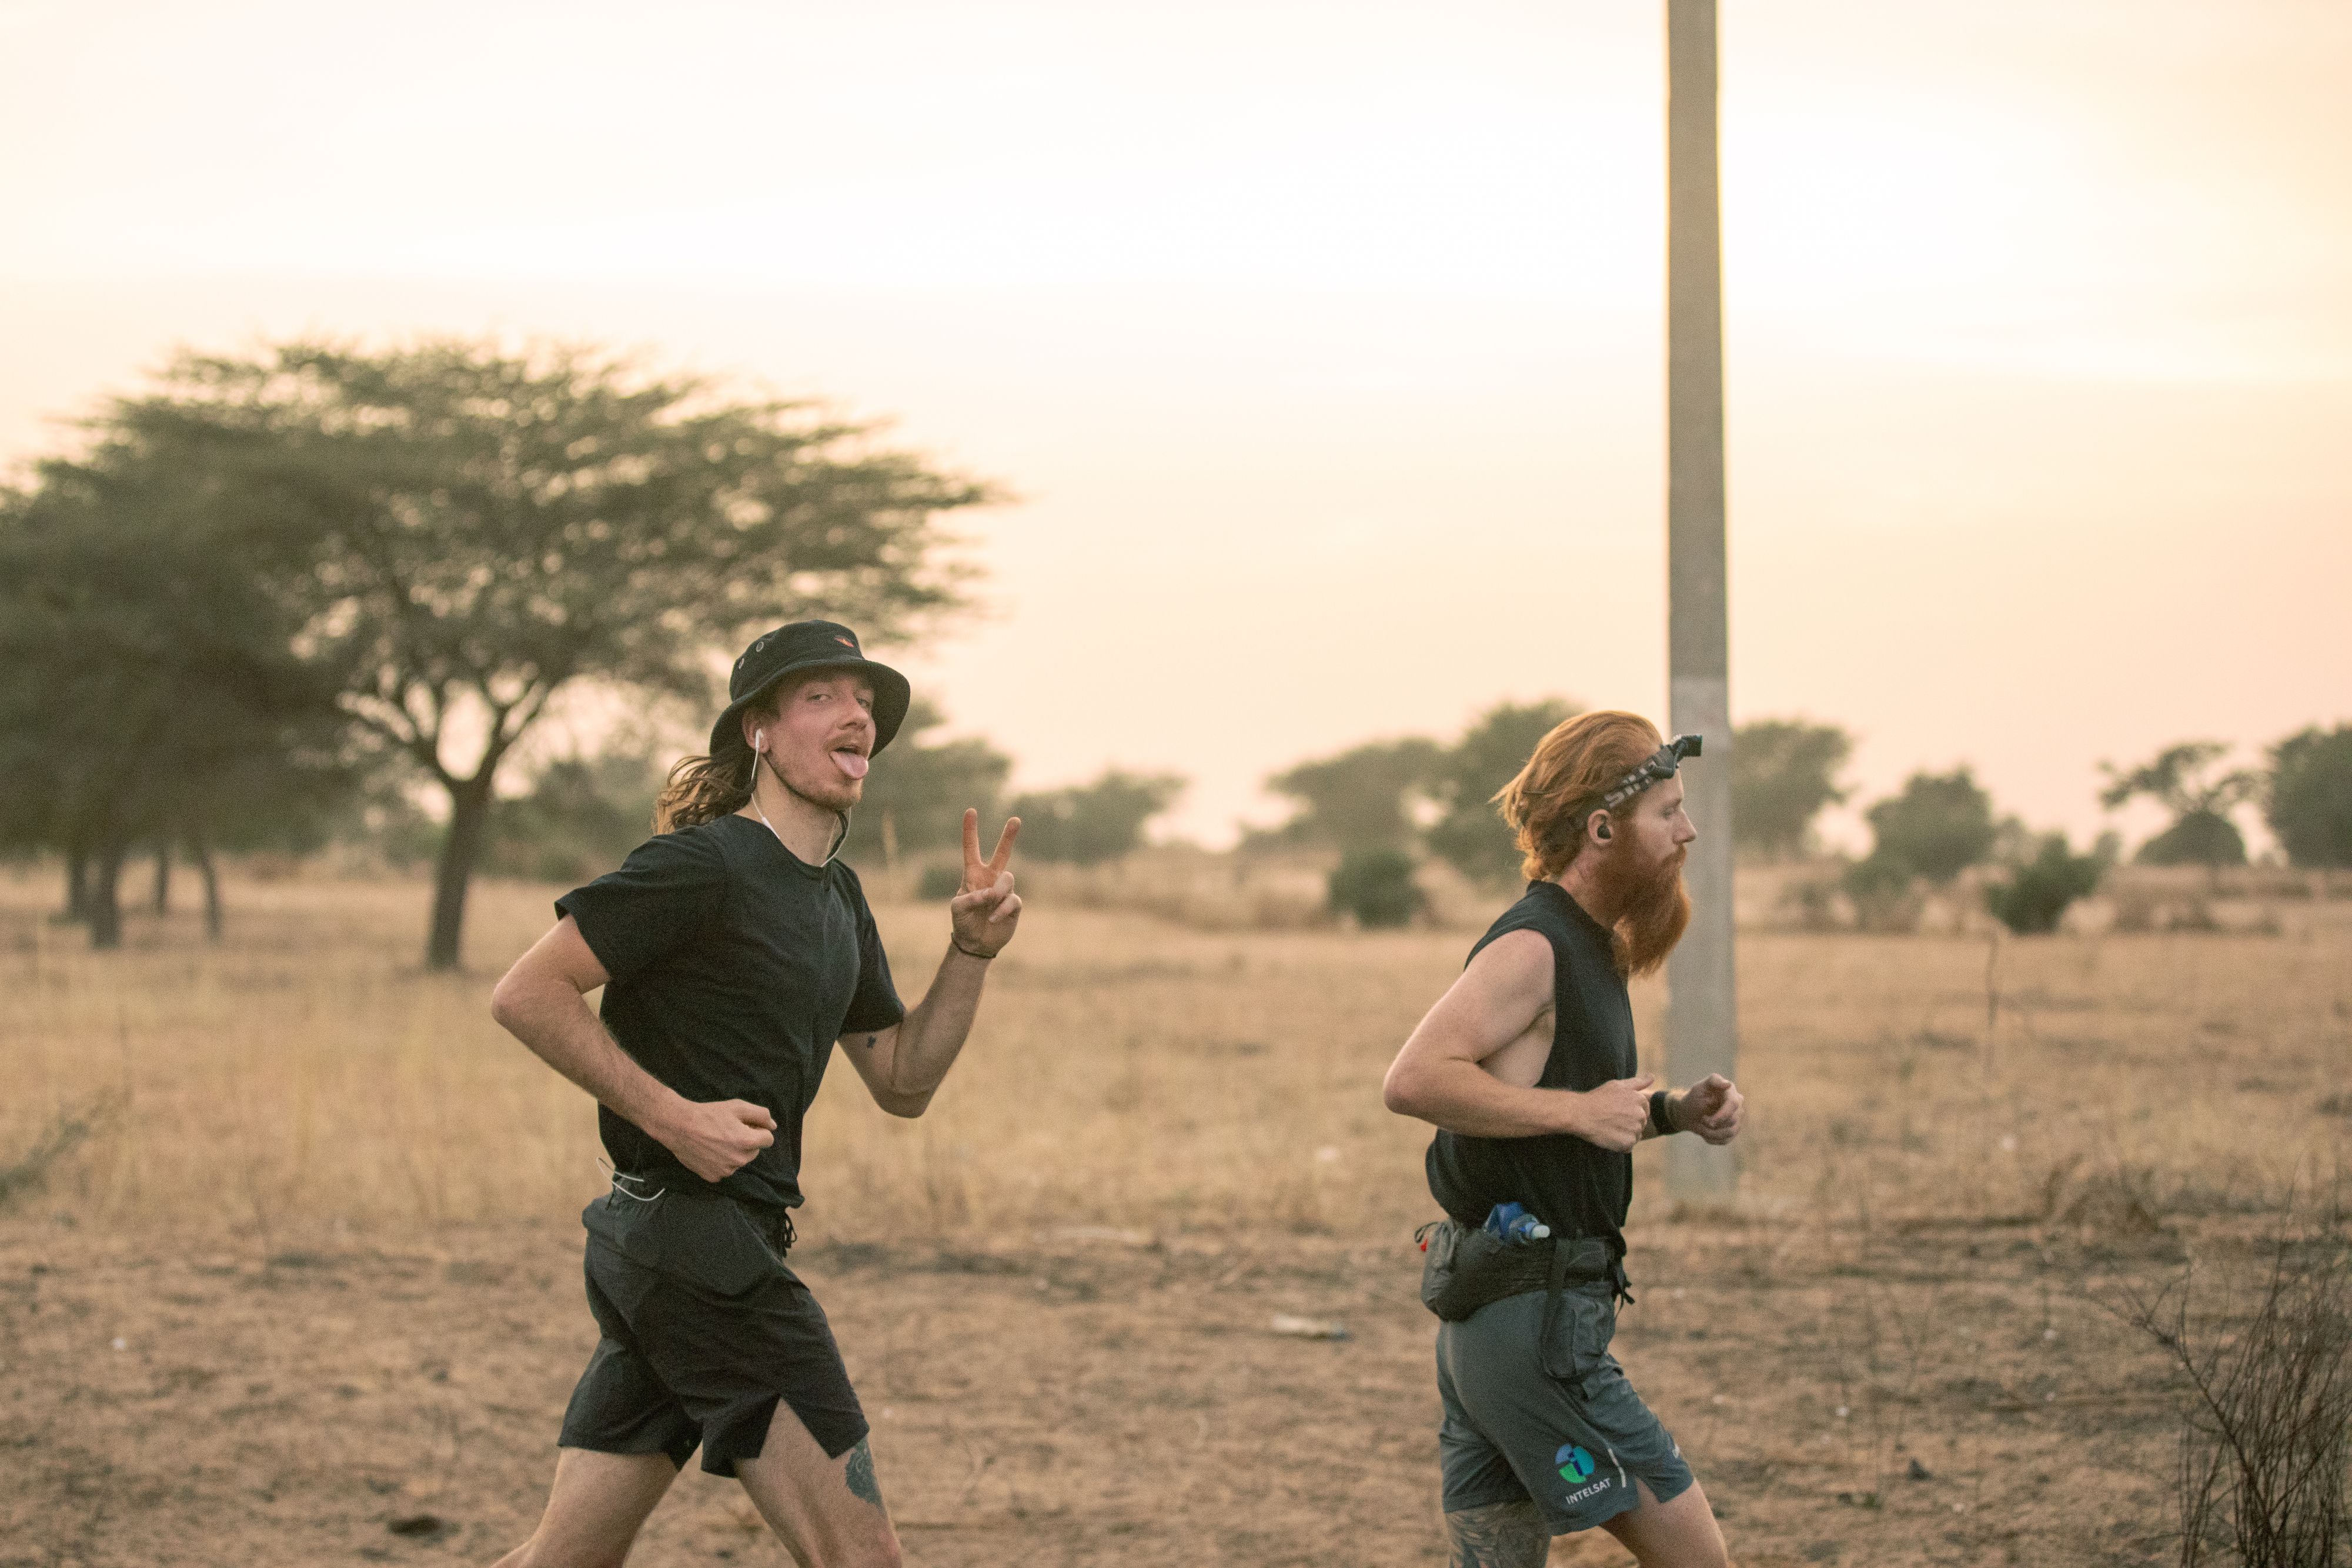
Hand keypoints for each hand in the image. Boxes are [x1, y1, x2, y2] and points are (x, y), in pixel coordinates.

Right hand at [659, 1098, 776, 1181]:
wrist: (679, 1127)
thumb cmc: (709, 1114)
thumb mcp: (737, 1106)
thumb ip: (760, 1115)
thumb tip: (773, 1126)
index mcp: (747, 1142)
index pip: (768, 1140)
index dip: (758, 1130)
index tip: (745, 1125)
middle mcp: (739, 1160)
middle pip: (754, 1151)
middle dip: (747, 1142)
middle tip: (729, 1131)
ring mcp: (725, 1171)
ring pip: (739, 1161)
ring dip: (734, 1153)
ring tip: (717, 1141)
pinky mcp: (713, 1177)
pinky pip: (725, 1170)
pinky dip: (721, 1162)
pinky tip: (709, 1151)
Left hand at [950, 809, 1022, 957]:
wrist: (976, 944)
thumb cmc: (963, 923)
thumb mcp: (957, 908)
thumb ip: (970, 897)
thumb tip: (991, 892)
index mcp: (972, 875)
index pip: (971, 849)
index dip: (970, 831)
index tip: (970, 811)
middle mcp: (990, 879)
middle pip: (1001, 854)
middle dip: (1008, 837)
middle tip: (1015, 819)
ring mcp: (1003, 891)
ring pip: (1008, 877)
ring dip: (998, 891)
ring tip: (990, 904)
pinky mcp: (1014, 904)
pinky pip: (1013, 899)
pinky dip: (1003, 908)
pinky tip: (994, 918)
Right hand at [1574, 1073, 1655, 1152]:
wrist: (1580, 1113)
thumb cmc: (1598, 1098)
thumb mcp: (1617, 1085)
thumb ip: (1638, 1082)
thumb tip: (1652, 1076)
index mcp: (1640, 1099)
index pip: (1644, 1110)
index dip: (1630, 1112)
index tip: (1617, 1111)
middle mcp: (1640, 1114)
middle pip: (1641, 1123)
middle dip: (1629, 1123)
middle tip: (1612, 1119)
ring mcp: (1634, 1129)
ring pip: (1635, 1135)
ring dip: (1625, 1134)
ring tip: (1610, 1128)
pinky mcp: (1628, 1142)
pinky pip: (1629, 1146)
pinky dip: (1620, 1145)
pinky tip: (1609, 1136)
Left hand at [1675, 1073, 1742, 1144]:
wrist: (1689, 1113)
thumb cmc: (1694, 1099)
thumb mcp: (1699, 1088)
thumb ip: (1713, 1081)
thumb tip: (1728, 1084)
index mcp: (1731, 1092)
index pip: (1733, 1104)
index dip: (1722, 1115)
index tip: (1707, 1121)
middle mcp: (1738, 1105)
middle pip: (1732, 1120)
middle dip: (1713, 1124)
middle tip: (1702, 1119)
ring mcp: (1738, 1118)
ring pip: (1730, 1132)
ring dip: (1711, 1133)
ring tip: (1702, 1126)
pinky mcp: (1734, 1130)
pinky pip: (1726, 1140)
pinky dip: (1712, 1139)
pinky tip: (1705, 1132)